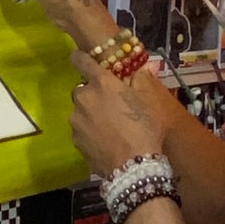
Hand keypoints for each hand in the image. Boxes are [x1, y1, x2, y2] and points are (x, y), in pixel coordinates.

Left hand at [67, 52, 164, 176]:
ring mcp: (77, 120)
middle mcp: (84, 98)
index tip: (81, 57)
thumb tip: (143, 66)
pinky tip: (105, 141)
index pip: (81, 61)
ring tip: (109, 127)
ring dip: (90, 114)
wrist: (133, 166)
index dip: (80, 57)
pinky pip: (81, 130)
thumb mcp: (149, 101)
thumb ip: (141, 80)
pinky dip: (89, 132)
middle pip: (82, 89)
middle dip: (92, 94)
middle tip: (109, 104)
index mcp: (102, 83)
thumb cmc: (144, 127)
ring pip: (80, 111)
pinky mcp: (75, 140)